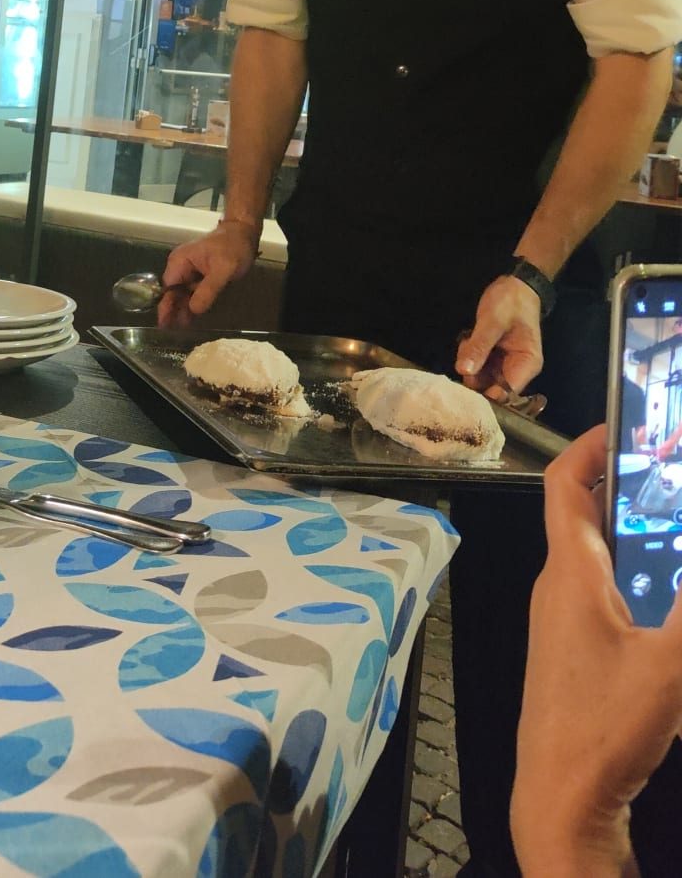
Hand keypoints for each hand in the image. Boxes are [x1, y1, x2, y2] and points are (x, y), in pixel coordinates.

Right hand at [159, 221, 259, 327]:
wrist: (244, 232)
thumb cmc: (233, 248)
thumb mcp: (223, 270)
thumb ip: (208, 289)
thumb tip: (193, 309)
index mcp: (180, 261)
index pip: (167, 288)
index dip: (166, 306)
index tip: (165, 325)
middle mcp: (180, 265)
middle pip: (172, 292)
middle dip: (173, 310)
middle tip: (173, 332)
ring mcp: (188, 269)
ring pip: (181, 293)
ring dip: (182, 308)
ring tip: (182, 329)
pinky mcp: (198, 273)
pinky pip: (191, 290)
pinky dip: (191, 302)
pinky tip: (192, 316)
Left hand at [455, 275, 542, 395]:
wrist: (516, 284)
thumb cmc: (511, 301)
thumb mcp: (493, 321)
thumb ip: (480, 346)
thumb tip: (464, 371)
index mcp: (526, 364)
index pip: (506, 394)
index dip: (484, 395)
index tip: (463, 386)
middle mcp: (517, 370)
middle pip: (492, 388)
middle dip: (473, 375)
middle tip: (465, 353)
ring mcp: (505, 364)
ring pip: (482, 378)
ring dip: (469, 364)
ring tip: (467, 341)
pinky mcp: (495, 358)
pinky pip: (479, 367)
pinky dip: (470, 357)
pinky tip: (468, 340)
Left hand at [511, 425, 681, 877]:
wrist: (559, 802)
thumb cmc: (603, 731)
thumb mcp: (670, 666)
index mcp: (571, 574)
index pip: (567, 484)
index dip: (593, 444)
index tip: (629, 425)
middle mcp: (559, 588)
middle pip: (588, 516)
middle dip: (632, 489)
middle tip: (673, 476)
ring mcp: (561, 623)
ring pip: (599, 557)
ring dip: (638, 537)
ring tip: (676, 528)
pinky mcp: (573, 654)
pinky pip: (603, 595)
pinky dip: (636, 578)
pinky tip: (670, 599)